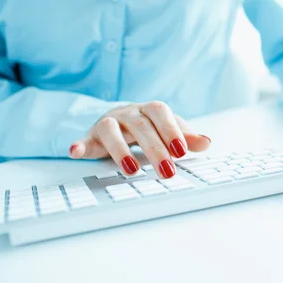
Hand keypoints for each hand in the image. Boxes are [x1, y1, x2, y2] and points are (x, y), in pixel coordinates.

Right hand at [68, 101, 210, 177]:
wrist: (120, 119)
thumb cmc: (150, 126)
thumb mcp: (170, 130)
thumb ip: (187, 137)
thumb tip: (207, 142)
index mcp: (150, 110)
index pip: (161, 114)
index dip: (171, 130)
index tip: (181, 151)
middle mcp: (128, 113)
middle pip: (141, 126)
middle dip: (155, 149)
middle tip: (168, 171)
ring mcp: (108, 122)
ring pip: (111, 130)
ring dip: (120, 150)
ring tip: (131, 170)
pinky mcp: (91, 136)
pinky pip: (84, 139)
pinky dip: (80, 145)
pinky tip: (76, 151)